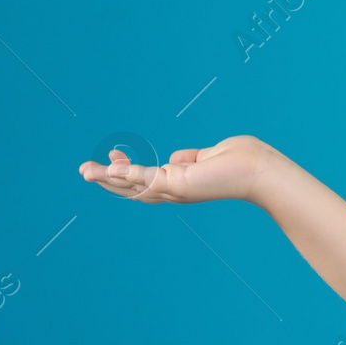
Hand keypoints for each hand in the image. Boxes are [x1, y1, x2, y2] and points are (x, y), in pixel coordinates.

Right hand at [77, 134, 284, 204]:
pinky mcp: (178, 183)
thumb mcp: (210, 155)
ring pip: (133, 185)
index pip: (146, 179)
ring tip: (84, 171)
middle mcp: (175, 190)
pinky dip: (123, 174)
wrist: (261, 169)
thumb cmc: (244, 161)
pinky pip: (144, 178)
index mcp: (181, 183)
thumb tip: (177, 158)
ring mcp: (175, 189)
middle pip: (133, 187)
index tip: (113, 154)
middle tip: (84, 169)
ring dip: (107, 179)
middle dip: (108, 178)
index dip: (126, 169)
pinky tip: (105, 169)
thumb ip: (191, 158)